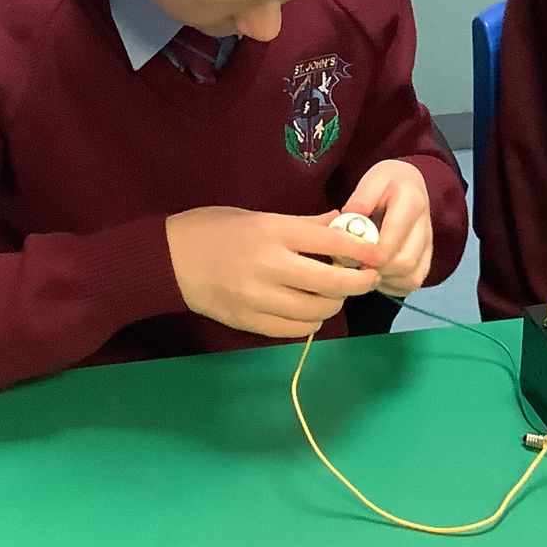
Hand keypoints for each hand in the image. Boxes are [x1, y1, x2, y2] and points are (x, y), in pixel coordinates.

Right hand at [166, 208, 382, 340]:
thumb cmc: (213, 228)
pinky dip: (310, 322)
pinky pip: (294, 330)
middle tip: (368, 278)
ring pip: (316, 311)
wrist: (167, 261)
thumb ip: (302, 224)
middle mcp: (269, 266)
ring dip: (334, 304)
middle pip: (331, 284)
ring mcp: (259, 299)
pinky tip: (310, 310)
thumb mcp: (258, 215)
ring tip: (335, 294)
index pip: (330, 243)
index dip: (362, 250)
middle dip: (357, 283)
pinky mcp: (250, 322)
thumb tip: (342, 224)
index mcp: (272, 232)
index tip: (378, 253)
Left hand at [342, 159, 432, 298]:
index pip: (396, 233)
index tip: (352, 256)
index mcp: (412, 201)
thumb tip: (349, 219)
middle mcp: (426, 227)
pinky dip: (391, 285)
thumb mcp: (371, 180)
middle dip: (377, 268)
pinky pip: (412, 283)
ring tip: (364, 268)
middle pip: (405, 262)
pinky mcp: (426, 261)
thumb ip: (361, 199)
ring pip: (411, 277)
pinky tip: (376, 273)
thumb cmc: (385, 185)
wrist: (408, 186)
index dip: (373, 251)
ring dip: (384, 278)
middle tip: (354, 264)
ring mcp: (428, 247)